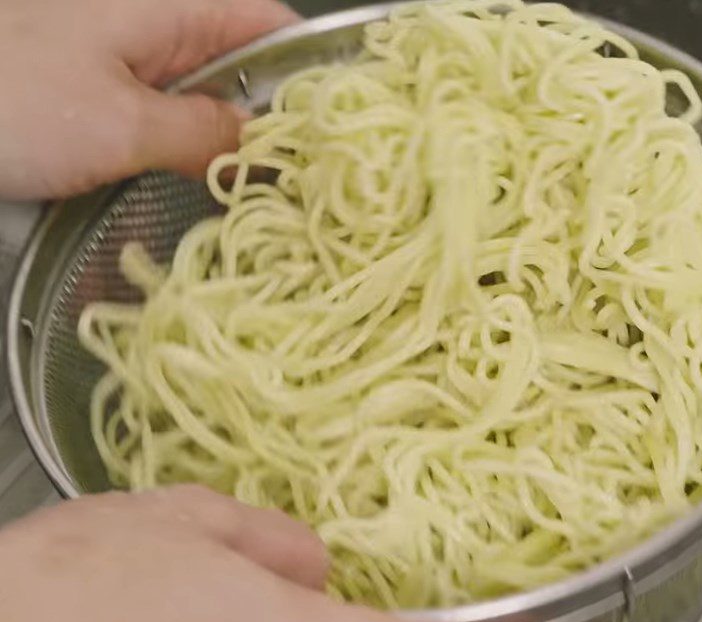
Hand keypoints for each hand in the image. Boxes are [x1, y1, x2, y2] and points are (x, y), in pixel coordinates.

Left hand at [0, 0, 297, 199]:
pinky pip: (177, 122)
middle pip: (249, 67)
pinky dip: (201, 153)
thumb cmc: (11, 101)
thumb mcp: (123, 124)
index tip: (340, 132)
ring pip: (214, 100)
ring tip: (277, 193)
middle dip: (282, 119)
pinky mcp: (112, 101)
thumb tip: (266, 146)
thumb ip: (205, 132)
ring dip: (241, 144)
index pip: (272, 24)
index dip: (314, 72)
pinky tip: (218, 186)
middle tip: (313, 181)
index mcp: (171, 6)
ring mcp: (135, 66)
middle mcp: (159, 27)